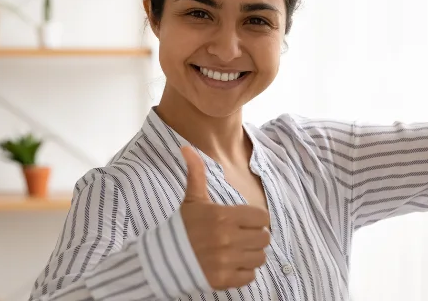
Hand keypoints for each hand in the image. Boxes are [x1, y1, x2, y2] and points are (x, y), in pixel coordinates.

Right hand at [179, 146, 269, 289]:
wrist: (163, 258)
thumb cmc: (183, 227)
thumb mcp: (192, 199)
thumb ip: (196, 174)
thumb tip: (186, 147)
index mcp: (223, 216)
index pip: (262, 217)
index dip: (257, 219)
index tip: (246, 222)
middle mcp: (226, 238)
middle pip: (264, 238)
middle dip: (256, 237)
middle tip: (243, 237)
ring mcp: (225, 260)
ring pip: (260, 258)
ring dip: (252, 255)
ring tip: (238, 252)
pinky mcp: (222, 280)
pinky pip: (250, 276)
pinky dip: (244, 272)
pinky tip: (232, 265)